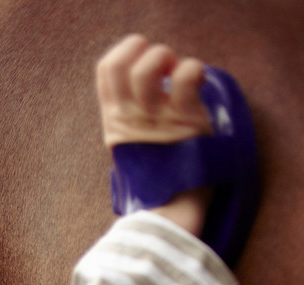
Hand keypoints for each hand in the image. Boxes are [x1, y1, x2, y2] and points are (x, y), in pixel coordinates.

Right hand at [97, 34, 211, 235]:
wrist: (170, 215)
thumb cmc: (156, 186)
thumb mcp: (131, 153)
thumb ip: (132, 124)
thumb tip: (144, 101)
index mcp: (115, 122)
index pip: (106, 68)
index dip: (126, 52)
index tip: (142, 62)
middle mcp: (132, 116)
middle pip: (127, 60)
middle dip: (149, 51)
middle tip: (165, 69)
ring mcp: (157, 118)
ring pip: (153, 62)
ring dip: (168, 57)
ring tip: (178, 74)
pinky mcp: (185, 121)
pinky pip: (187, 75)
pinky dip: (194, 69)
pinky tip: (198, 82)